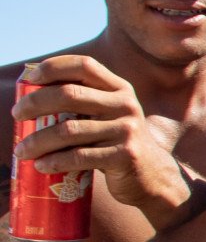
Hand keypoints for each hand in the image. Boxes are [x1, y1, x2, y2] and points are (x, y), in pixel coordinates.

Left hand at [13, 55, 193, 227]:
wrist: (152, 176)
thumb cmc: (117, 143)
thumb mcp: (108, 116)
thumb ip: (84, 103)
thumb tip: (31, 97)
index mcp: (120, 89)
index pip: (84, 65)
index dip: (54, 67)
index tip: (31, 78)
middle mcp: (126, 105)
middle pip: (70, 94)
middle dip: (35, 103)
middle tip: (17, 115)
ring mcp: (127, 130)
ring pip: (68, 130)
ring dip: (37, 141)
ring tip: (21, 151)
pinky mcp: (124, 156)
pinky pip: (79, 157)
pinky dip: (54, 162)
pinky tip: (41, 165)